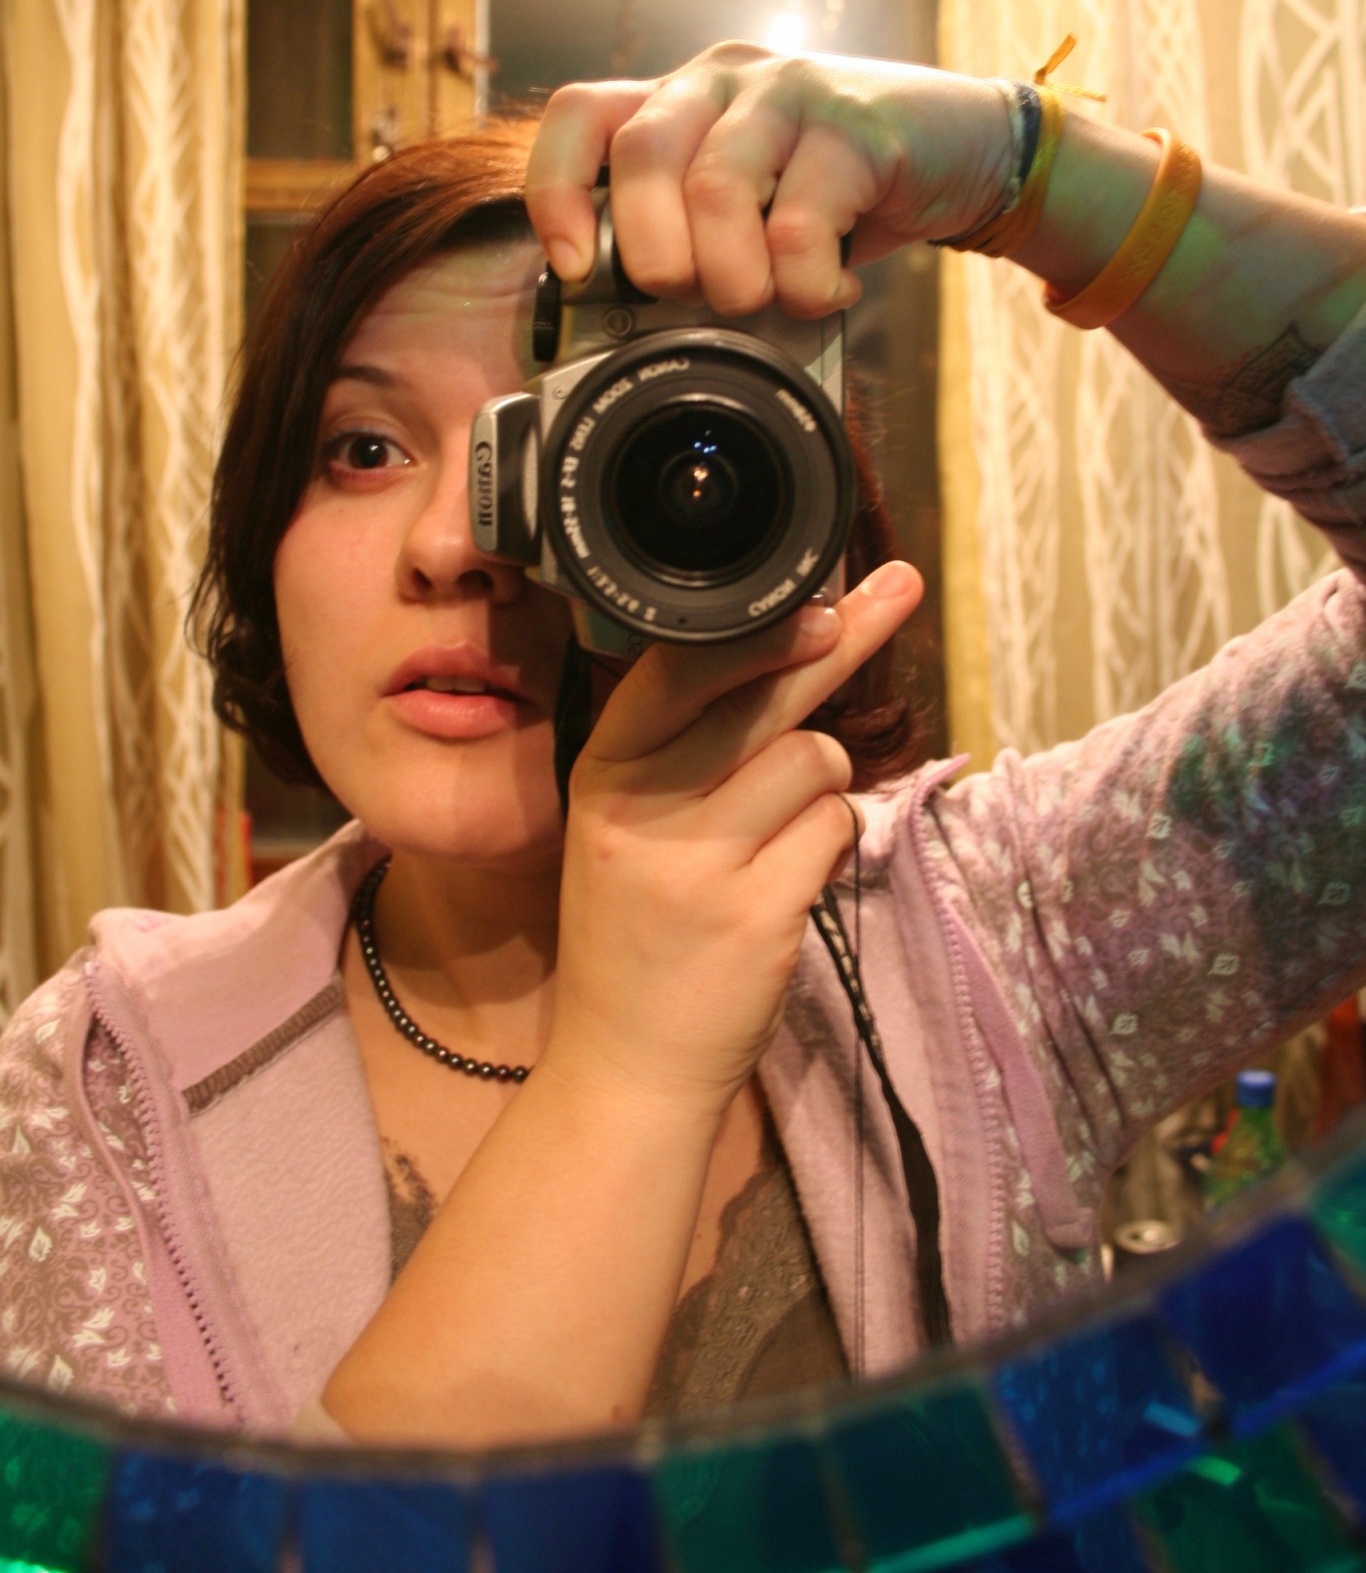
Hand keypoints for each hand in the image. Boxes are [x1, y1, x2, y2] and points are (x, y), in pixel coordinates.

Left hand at [523, 43, 1012, 317]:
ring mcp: (789, 91)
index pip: (581, 115)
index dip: (557, 191)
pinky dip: (806, 283)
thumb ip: (692, 235)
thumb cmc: (839, 189)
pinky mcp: (855, 124)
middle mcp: (722, 77)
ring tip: (764, 298)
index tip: (573, 268)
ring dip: (732, 274)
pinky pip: (801, 222)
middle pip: (641, 155)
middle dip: (655, 253)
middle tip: (690, 296)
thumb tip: (629, 319)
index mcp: (678, 97)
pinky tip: (828, 290)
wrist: (965, 148)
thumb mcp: (750, 206)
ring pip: (716, 187)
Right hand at [541, 561, 923, 1122]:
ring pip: (812, 760)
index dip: (760, 628)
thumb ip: (685, 750)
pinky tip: (793, 878)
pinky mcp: (754, 914)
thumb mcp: (627, 825)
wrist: (625, 1063)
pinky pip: (833, 830)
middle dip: (839, 638)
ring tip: (783, 834)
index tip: (822, 595)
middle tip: (899, 589)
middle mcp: (641, 805)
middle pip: (763, 695)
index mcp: (605, 770)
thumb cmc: (638, 932)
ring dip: (824, 783)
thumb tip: (783, 654)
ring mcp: (696, 860)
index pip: (681, 668)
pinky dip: (832, 840)